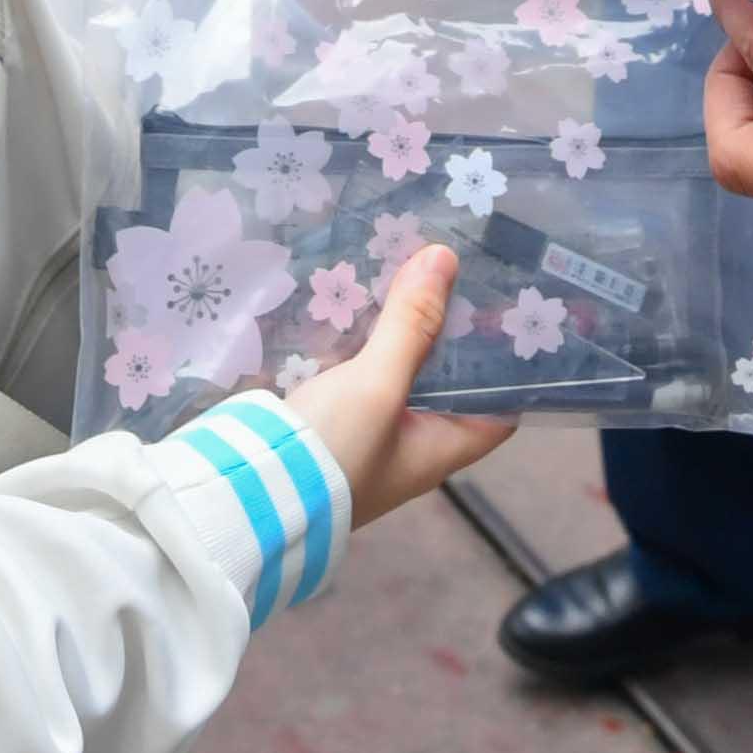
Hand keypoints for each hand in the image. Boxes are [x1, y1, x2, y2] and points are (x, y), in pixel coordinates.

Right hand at [275, 245, 508, 524]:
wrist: (244, 493)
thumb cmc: (331, 451)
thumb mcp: (379, 384)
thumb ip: (411, 324)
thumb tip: (445, 258)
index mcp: (440, 448)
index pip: (498, 409)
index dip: (509, 366)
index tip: (505, 313)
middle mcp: (409, 447)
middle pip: (445, 383)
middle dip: (446, 333)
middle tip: (448, 273)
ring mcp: (367, 437)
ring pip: (397, 375)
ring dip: (399, 333)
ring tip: (404, 272)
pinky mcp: (328, 424)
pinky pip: (356, 377)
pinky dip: (360, 344)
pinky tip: (352, 306)